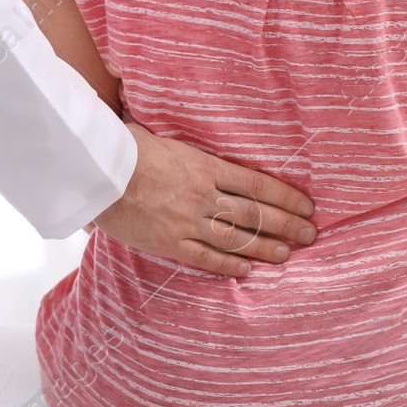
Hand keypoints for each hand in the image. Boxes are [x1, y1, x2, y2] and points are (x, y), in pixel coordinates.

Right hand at [94, 122, 316, 276]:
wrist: (97, 171)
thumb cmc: (125, 145)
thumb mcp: (164, 135)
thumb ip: (185, 146)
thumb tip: (188, 135)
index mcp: (205, 167)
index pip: (257, 184)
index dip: (286, 196)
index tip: (306, 205)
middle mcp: (203, 196)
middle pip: (255, 214)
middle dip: (286, 225)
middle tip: (310, 234)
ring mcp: (187, 222)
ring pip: (236, 239)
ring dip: (265, 248)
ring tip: (287, 255)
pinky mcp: (168, 242)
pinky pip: (205, 258)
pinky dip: (228, 266)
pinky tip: (247, 271)